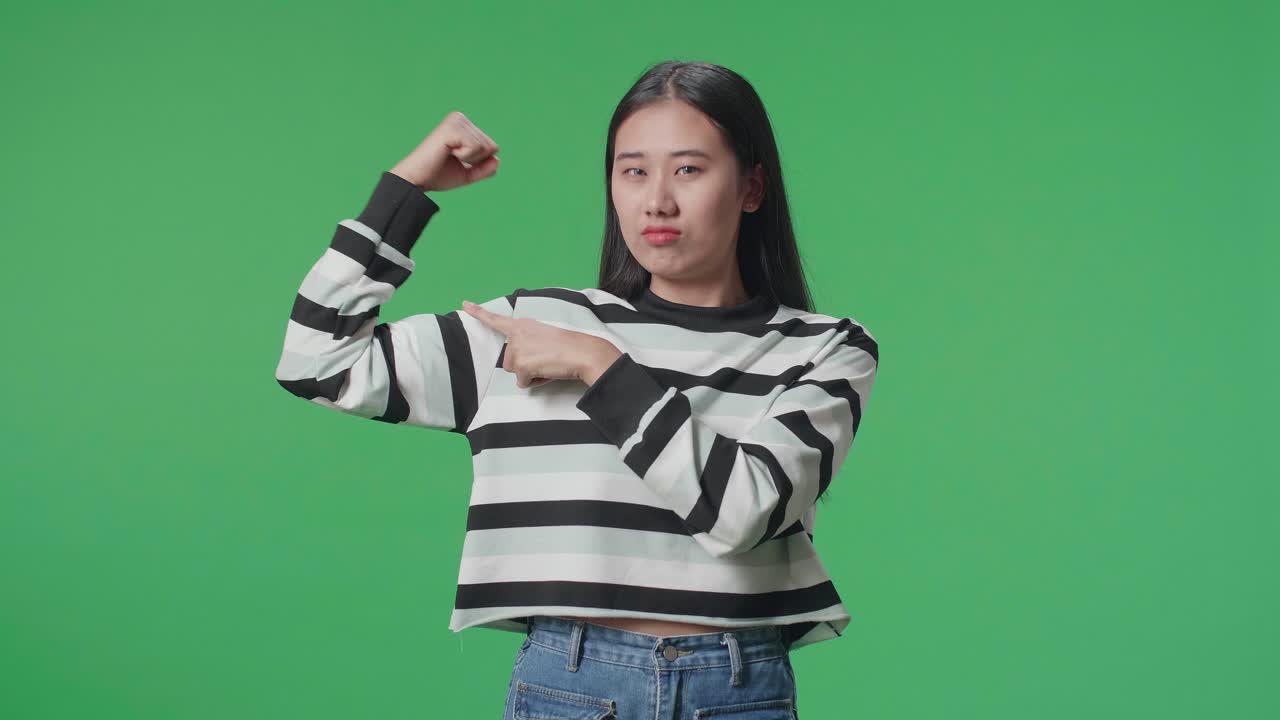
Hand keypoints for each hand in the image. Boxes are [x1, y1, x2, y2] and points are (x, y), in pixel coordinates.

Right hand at [389, 111, 499, 191]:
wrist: (416, 181)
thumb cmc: (438, 176)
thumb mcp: (468, 174)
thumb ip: (484, 169)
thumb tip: (497, 160)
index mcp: (463, 125)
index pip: (492, 146)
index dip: (478, 162)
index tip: (456, 161)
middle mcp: (459, 118)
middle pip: (491, 146)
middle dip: (475, 161)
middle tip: (451, 160)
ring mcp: (455, 120)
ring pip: (485, 146)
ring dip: (469, 158)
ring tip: (448, 155)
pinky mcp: (451, 127)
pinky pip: (475, 146)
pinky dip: (464, 156)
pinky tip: (447, 152)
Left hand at [461, 300, 621, 388]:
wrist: (582, 352)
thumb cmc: (568, 346)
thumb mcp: (544, 336)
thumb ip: (528, 342)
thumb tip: (523, 363)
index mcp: (522, 325)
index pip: (495, 319)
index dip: (478, 312)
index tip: (465, 304)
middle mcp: (516, 334)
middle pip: (509, 360)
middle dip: (524, 365)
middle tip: (545, 359)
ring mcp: (517, 349)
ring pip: (514, 371)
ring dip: (529, 374)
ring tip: (547, 365)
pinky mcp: (521, 365)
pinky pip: (522, 383)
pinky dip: (535, 382)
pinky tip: (547, 372)